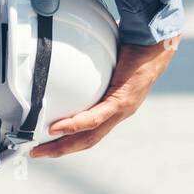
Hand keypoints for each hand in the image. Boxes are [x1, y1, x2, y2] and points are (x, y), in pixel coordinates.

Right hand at [30, 36, 180, 158]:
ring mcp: (121, 109)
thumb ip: (89, 63)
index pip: (90, 131)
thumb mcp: (106, 61)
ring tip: (43, 148)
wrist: (155, 40)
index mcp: (116, 107)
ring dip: (64, 144)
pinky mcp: (121, 101)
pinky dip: (75, 125)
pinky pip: (95, 117)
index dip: (70, 140)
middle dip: (61, 149)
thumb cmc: (133, 46)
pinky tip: (57, 128)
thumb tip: (69, 50)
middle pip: (86, 140)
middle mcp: (119, 113)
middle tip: (38, 153)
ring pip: (90, 136)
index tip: (49, 143)